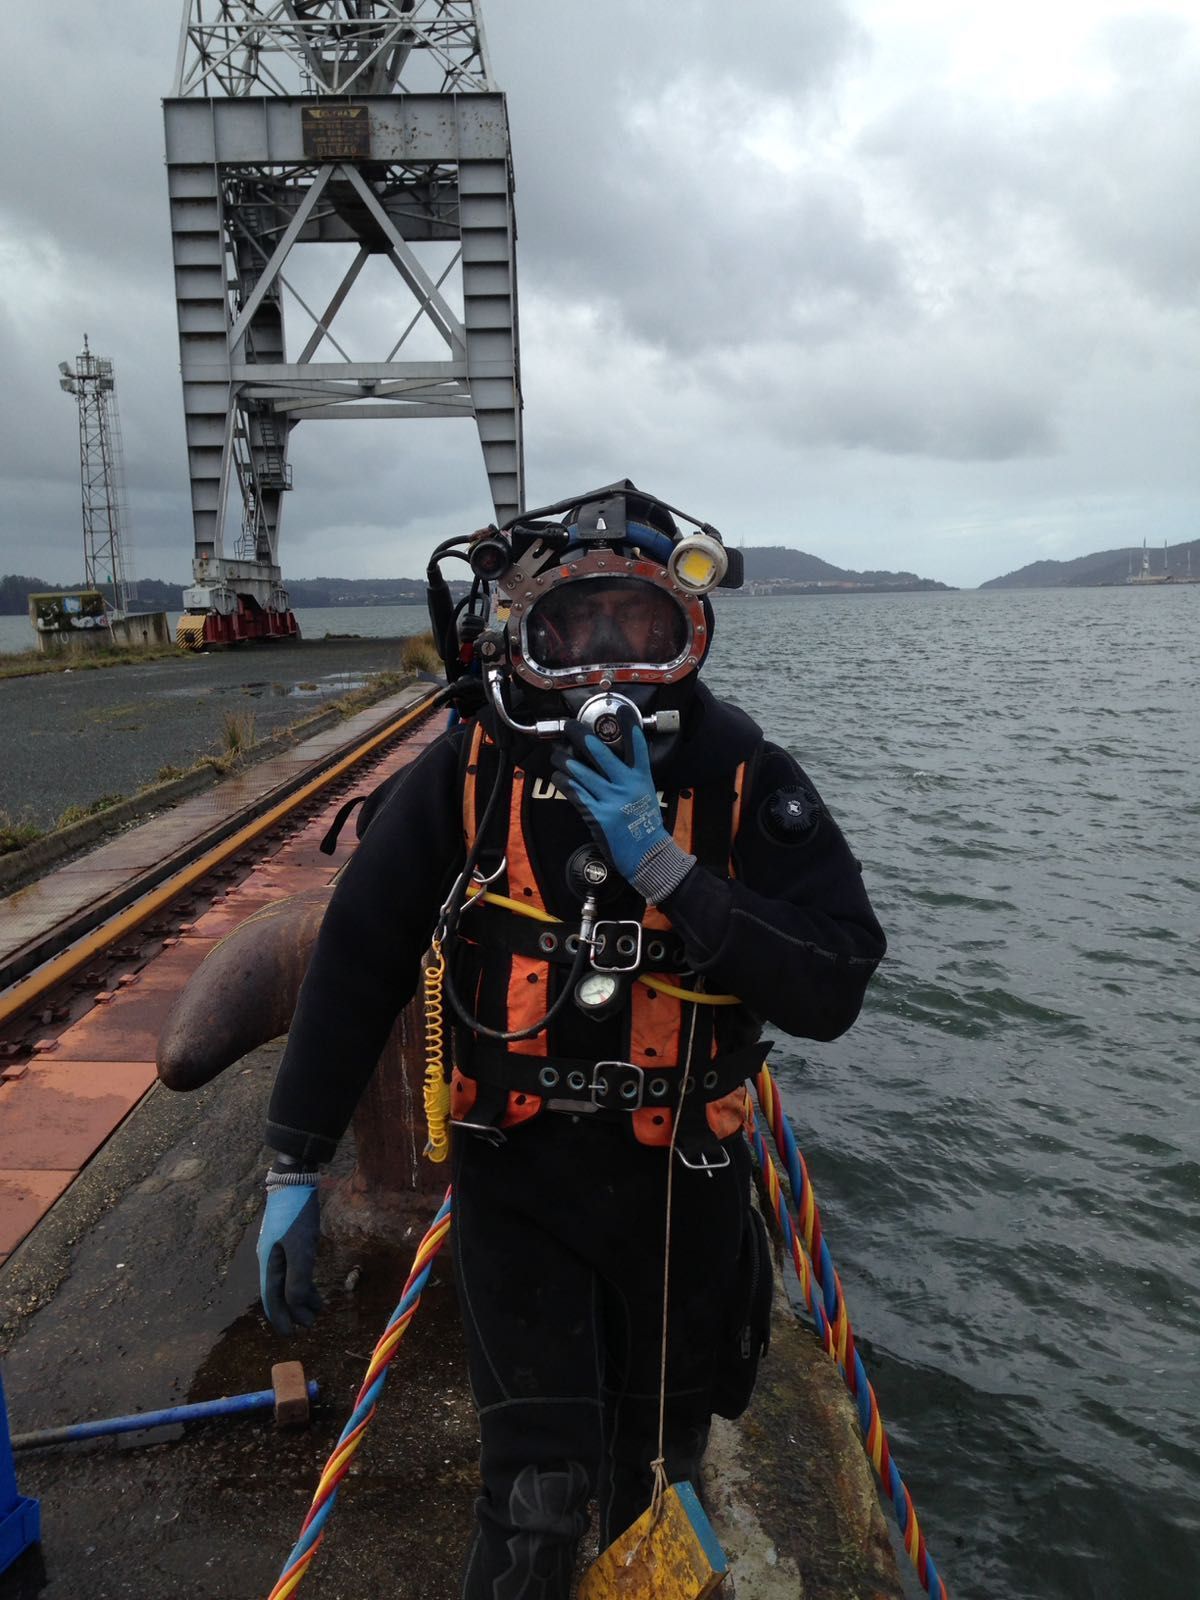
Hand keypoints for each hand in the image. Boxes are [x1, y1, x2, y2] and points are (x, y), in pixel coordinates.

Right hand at [257, 1180, 322, 1333]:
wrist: (294, 1181)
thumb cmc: (296, 1215)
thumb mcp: (300, 1249)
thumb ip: (296, 1280)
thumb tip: (296, 1307)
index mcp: (268, 1264)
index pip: (271, 1299)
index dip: (280, 1318)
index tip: (289, 1335)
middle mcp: (270, 1260)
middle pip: (278, 1293)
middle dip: (292, 1311)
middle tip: (309, 1324)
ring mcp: (278, 1250)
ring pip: (287, 1282)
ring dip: (300, 1298)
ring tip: (317, 1309)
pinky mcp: (289, 1241)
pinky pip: (294, 1269)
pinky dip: (303, 1282)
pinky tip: (314, 1288)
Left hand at [556, 710, 669, 881]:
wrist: (647, 854)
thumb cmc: (645, 825)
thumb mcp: (646, 795)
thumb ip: (630, 778)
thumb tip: (609, 763)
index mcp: (642, 779)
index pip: (637, 747)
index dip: (630, 726)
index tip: (621, 710)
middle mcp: (626, 786)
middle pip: (600, 753)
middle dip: (580, 736)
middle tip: (568, 726)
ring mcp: (611, 800)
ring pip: (581, 772)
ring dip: (564, 760)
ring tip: (556, 754)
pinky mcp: (597, 815)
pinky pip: (575, 793)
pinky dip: (564, 782)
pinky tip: (558, 776)